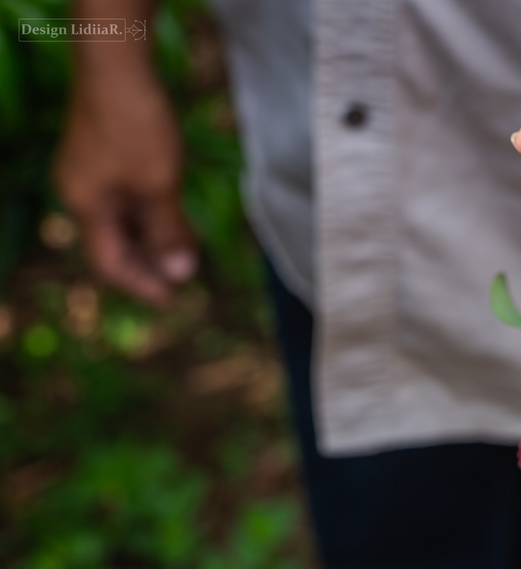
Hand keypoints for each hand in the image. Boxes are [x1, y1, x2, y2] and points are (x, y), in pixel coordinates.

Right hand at [55, 71, 196, 306]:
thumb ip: (168, 230)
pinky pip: (125, 197)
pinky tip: (175, 218)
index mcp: (85, 206)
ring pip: (122, 220)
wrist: (118, 64)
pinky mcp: (103, 155)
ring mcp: (90, 173)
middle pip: (114, 244)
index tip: (173, 300)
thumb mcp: (159, 184)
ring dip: (153, 239)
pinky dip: (150, 213)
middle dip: (148, 265)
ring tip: (186, 254)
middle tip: (182, 282)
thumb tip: (180, 273)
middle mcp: (81, 193)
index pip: (110, 263)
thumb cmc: (135, 126)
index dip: (142, 284)